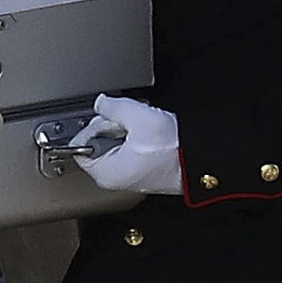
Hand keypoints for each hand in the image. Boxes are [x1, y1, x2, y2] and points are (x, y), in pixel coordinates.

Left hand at [64, 94, 182, 198]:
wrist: (200, 161)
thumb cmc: (173, 149)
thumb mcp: (137, 117)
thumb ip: (112, 107)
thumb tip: (101, 103)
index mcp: (106, 172)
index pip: (80, 147)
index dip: (91, 126)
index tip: (105, 116)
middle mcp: (115, 179)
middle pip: (98, 144)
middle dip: (110, 126)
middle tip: (127, 119)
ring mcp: (130, 176)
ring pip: (115, 145)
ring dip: (126, 130)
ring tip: (142, 124)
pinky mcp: (144, 171)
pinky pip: (131, 150)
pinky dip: (137, 138)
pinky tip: (150, 133)